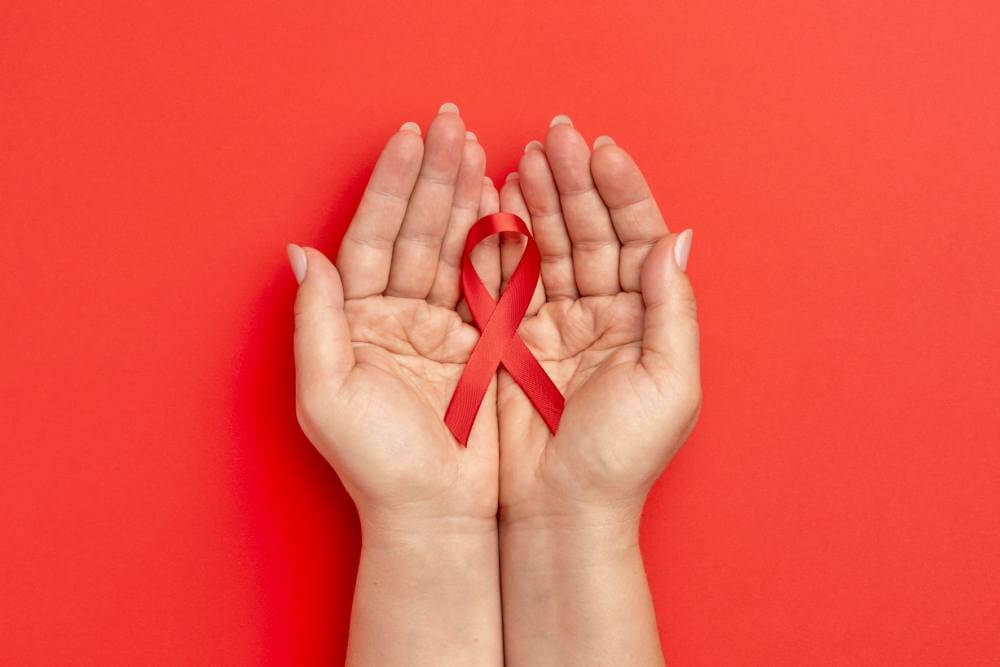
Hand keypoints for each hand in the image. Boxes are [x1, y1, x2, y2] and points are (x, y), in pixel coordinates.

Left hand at [290, 103, 500, 531]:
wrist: (437, 517)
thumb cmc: (376, 467)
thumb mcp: (328, 395)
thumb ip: (316, 321)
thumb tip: (300, 254)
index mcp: (356, 323)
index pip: (372, 239)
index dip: (390, 187)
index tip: (409, 139)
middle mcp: (395, 317)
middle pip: (414, 232)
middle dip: (432, 177)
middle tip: (451, 124)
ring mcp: (439, 328)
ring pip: (452, 249)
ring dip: (464, 198)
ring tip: (476, 148)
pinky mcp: (480, 345)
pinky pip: (487, 283)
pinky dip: (497, 243)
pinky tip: (504, 201)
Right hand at [497, 117, 700, 530]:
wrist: (559, 510)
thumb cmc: (621, 458)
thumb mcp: (669, 383)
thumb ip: (672, 309)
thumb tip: (675, 239)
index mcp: (645, 322)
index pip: (637, 239)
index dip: (622, 192)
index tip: (601, 150)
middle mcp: (603, 315)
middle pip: (592, 232)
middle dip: (575, 182)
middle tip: (555, 136)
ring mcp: (556, 323)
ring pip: (550, 246)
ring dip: (540, 200)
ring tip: (525, 156)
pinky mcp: (513, 339)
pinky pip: (509, 278)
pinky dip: (503, 239)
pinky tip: (498, 200)